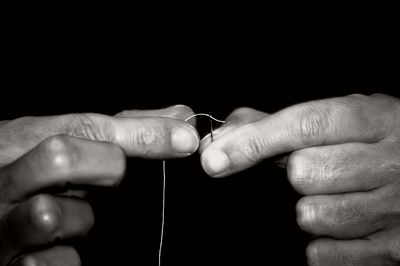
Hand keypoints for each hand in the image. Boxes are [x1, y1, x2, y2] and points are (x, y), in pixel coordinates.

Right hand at [0, 105, 198, 265]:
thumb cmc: (33, 169)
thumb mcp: (68, 140)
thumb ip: (126, 128)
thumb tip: (180, 117)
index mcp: (22, 139)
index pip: (87, 127)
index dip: (142, 132)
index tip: (185, 138)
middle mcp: (7, 178)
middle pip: (62, 156)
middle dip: (104, 165)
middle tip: (112, 173)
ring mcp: (4, 222)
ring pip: (51, 214)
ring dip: (79, 218)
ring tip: (73, 212)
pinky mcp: (11, 262)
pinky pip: (49, 263)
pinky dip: (67, 258)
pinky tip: (64, 248)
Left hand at [199, 94, 399, 264]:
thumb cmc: (378, 143)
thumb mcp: (343, 119)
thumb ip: (280, 122)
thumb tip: (226, 135)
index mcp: (374, 120)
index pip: (305, 126)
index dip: (254, 142)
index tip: (214, 158)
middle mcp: (390, 164)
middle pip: (303, 173)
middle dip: (297, 172)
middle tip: (322, 168)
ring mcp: (395, 210)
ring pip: (312, 215)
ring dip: (313, 207)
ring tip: (339, 194)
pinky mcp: (392, 249)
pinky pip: (324, 252)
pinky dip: (324, 240)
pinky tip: (347, 222)